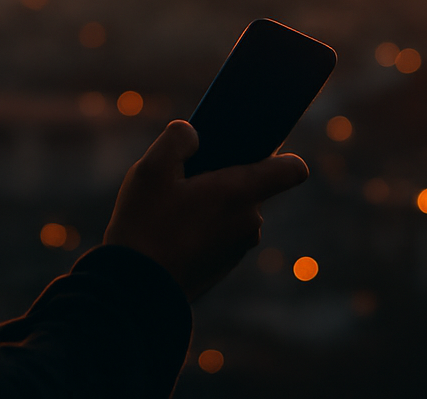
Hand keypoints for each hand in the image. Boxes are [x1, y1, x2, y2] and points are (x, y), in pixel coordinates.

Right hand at [102, 120, 308, 300]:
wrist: (134, 291)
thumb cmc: (145, 225)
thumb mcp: (152, 168)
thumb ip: (178, 138)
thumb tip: (194, 135)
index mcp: (242, 194)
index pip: (292, 170)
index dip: (281, 155)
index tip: (251, 150)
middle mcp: (250, 223)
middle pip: (251, 186)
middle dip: (222, 177)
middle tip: (183, 179)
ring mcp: (237, 249)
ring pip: (232, 211)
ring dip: (209, 204)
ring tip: (169, 208)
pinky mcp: (221, 267)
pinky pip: (220, 234)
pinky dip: (202, 227)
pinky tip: (169, 231)